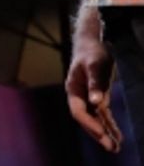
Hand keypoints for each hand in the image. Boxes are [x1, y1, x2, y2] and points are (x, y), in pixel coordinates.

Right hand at [66, 9, 122, 152]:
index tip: (102, 133)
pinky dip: (109, 124)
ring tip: (116, 147)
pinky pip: (102, 114)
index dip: (89, 123)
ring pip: (95, 119)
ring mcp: (88, 96)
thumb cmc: (92, 52)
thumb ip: (95, 84)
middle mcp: (79, 95)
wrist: (92, 42)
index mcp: (73, 88)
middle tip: (112, 148)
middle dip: (98, 134)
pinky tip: (117, 135)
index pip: (78, 111)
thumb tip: (96, 103)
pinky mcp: (97, 96)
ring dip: (105, 132)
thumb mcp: (94, 65)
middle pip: (86, 119)